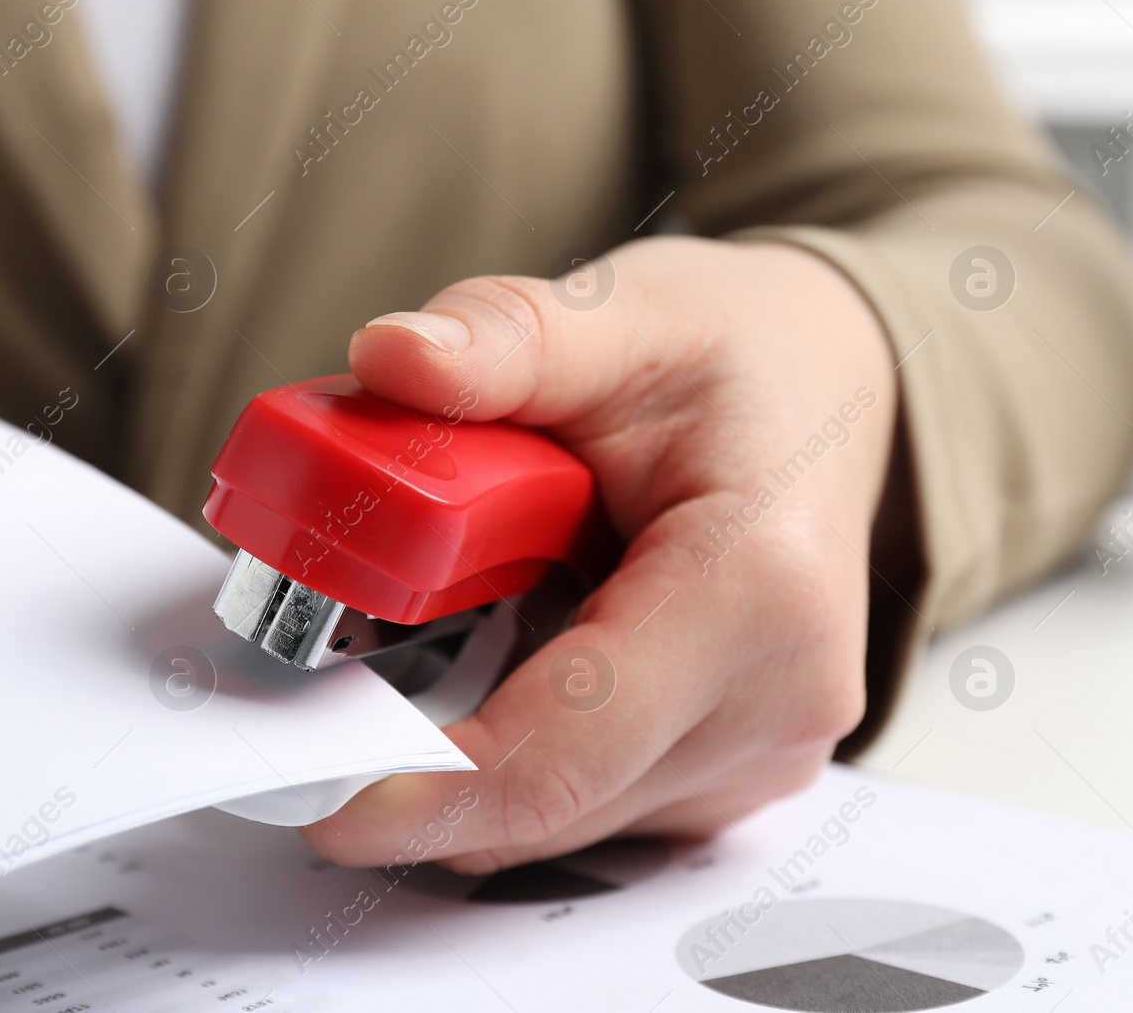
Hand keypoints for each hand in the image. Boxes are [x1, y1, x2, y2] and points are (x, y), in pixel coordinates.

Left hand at [302, 235, 897, 872]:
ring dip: (460, 750)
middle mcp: (775, 704)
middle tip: (320, 675)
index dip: (426, 789)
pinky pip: (581, 804)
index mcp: (757, 593)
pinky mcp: (722, 775)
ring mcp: (756, 756)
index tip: (310, 784)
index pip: (565, 751)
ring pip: (553, 818)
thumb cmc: (737, 358)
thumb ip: (507, 336)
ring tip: (429, 620)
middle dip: (412, 759)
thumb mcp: (624, 313)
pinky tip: (491, 655)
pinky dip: (508, 750)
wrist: (823, 390)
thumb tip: (394, 355)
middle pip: (545, 802)